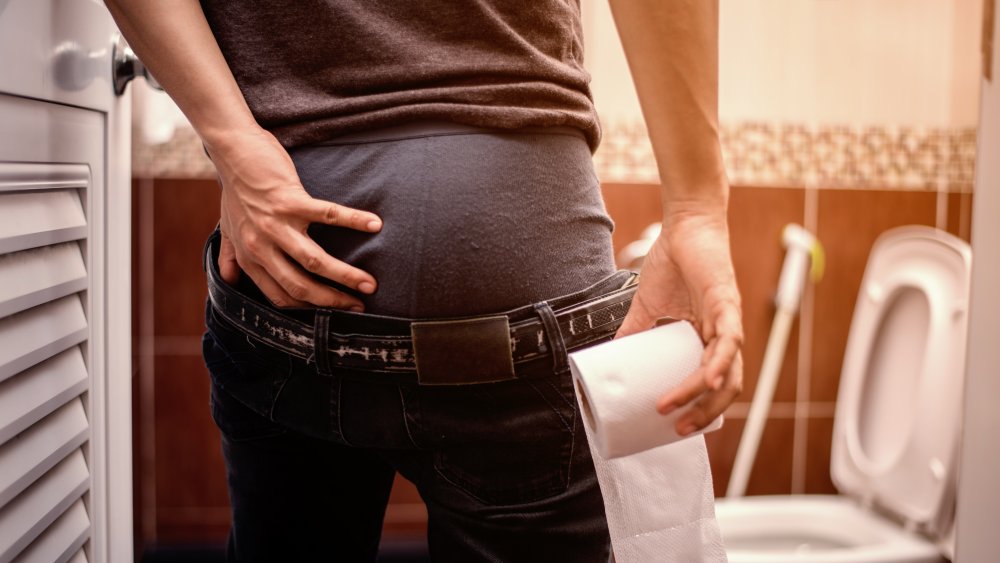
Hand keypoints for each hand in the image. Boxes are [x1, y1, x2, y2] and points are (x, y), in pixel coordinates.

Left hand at [207, 127, 382, 310]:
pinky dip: (353, 221)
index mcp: (250, 257)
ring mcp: (276, 224)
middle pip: (300, 286)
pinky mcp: (290, 199)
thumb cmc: (235, 189)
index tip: (331, 312)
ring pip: (314, 261)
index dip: (309, 308)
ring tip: (371, 283)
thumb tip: (228, 280)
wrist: (233, 150)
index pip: (280, 296)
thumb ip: (229, 256)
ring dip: (346, 276)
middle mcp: (260, 246)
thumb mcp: (228, 228)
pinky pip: (327, 215)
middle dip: (332, 301)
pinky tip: (375, 225)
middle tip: (359, 306)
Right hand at [615, 210, 743, 435]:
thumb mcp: (647, 306)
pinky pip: (729, 342)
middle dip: (703, 414)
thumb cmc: (672, 262)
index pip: (713, 384)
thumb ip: (633, 331)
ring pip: (727, 372)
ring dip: (702, 397)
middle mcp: (723, 336)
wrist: (684, 226)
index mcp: (707, 339)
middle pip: (725, 388)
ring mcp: (728, 322)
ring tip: (675, 411)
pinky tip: (707, 382)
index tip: (675, 426)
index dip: (701, 409)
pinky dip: (719, 365)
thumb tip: (610, 355)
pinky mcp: (727, 304)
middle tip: (677, 429)